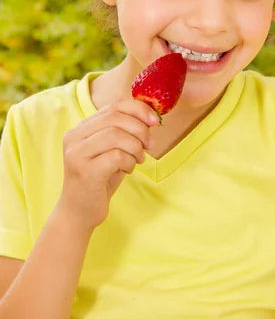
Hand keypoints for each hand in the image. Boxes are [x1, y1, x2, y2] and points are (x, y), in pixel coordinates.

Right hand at [57, 98, 158, 230]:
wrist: (79, 212)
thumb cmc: (100, 180)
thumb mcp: (111, 151)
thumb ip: (123, 132)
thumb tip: (150, 117)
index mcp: (81, 128)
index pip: (113, 105)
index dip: (138, 109)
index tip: (154, 120)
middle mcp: (74, 137)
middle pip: (116, 118)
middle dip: (140, 129)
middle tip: (149, 145)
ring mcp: (77, 153)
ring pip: (117, 135)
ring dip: (135, 147)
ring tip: (137, 160)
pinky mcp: (85, 171)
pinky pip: (117, 156)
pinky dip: (129, 162)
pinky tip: (127, 170)